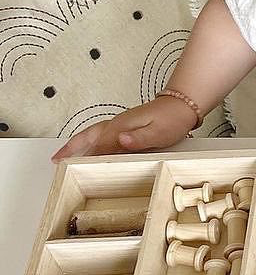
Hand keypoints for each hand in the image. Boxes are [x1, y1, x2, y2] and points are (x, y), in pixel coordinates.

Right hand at [52, 96, 197, 160]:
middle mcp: (116, 124)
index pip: (99, 145)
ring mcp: (119, 124)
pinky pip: (101, 135)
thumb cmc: (172, 119)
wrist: (181, 105)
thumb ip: (139, 138)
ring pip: (92, 135)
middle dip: (71, 148)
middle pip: (88, 137)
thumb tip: (120, 141)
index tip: (73, 169)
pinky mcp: (125, 127)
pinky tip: (89, 150)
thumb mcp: (159, 132)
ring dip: (77, 144)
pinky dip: (90, 143)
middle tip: (55, 160)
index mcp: (121, 127)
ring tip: (64, 156)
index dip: (87, 158)